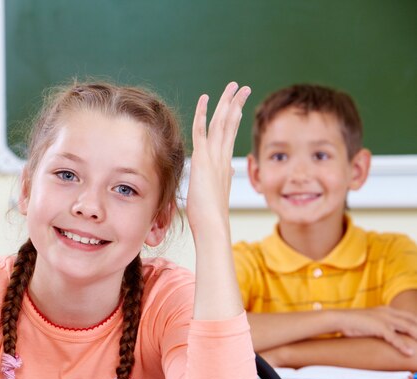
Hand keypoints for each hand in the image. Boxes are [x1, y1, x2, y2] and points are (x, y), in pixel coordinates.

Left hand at [186, 82, 250, 236]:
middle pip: (230, 125)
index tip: (237, 105)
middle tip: (241, 87)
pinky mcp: (203, 160)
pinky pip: (203, 131)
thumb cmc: (209, 218)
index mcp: (224, 166)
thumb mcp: (214, 194)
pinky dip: (203, 113)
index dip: (234, 118)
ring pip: (221, 123)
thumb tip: (227, 173)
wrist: (213, 227)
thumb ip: (219, 180)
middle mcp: (222, 158)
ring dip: (226, 103)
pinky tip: (205, 98)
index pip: (230, 136)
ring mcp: (214, 158)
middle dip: (235, 104)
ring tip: (233, 86)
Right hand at [338, 306, 416, 355]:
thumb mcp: (370, 321)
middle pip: (413, 321)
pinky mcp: (379, 327)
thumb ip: (381, 326)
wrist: (338, 318)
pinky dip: (403, 346)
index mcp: (387, 310)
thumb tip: (387, 335)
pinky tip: (409, 353)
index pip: (410, 317)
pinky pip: (395, 337)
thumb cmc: (352, 322)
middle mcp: (389, 312)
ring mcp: (384, 319)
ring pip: (409, 328)